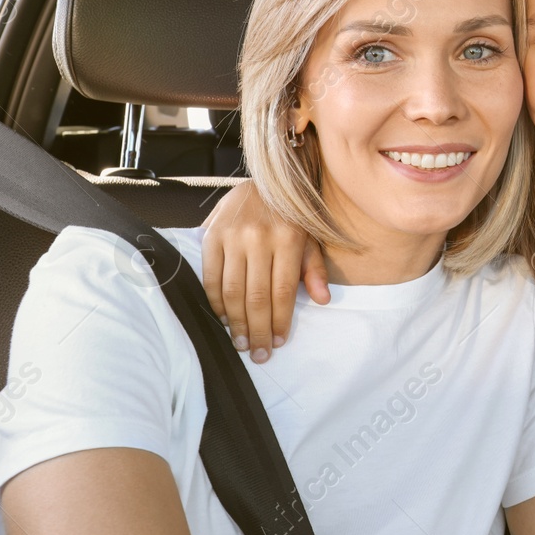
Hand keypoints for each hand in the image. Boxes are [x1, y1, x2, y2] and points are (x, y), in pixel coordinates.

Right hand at [202, 180, 329, 361]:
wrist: (266, 179)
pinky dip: (215, 301)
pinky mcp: (212, 234)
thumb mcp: (311, 236)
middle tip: (257, 354)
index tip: (278, 343)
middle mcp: (260, 238)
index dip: (279, 321)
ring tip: (240, 343)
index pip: (283, 291)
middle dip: (257, 330)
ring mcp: (234, 236)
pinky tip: (223, 317)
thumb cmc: (292, 215)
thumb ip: (315, 268)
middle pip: (257, 296)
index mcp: (289, 239)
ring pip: (232, 290)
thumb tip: (323, 300)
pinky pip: (211, 276)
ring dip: (235, 322)